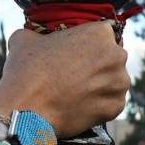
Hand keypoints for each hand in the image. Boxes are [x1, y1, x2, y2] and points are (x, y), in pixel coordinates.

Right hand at [0, 22, 128, 137]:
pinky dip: (98, 106)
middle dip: (96, 66)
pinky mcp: (116, 107)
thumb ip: (38, 35)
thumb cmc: (25, 72)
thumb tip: (35, 39)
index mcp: (99, 33)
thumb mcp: (25, 39)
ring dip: (99, 86)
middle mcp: (117, 55)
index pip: (100, 35)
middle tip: (74, 76)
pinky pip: (110, 103)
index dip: (85, 46)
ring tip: (75, 94)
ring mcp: (119, 83)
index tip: (73, 56)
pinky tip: (79, 106)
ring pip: (112, 82)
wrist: (25, 111)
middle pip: (110, 58)